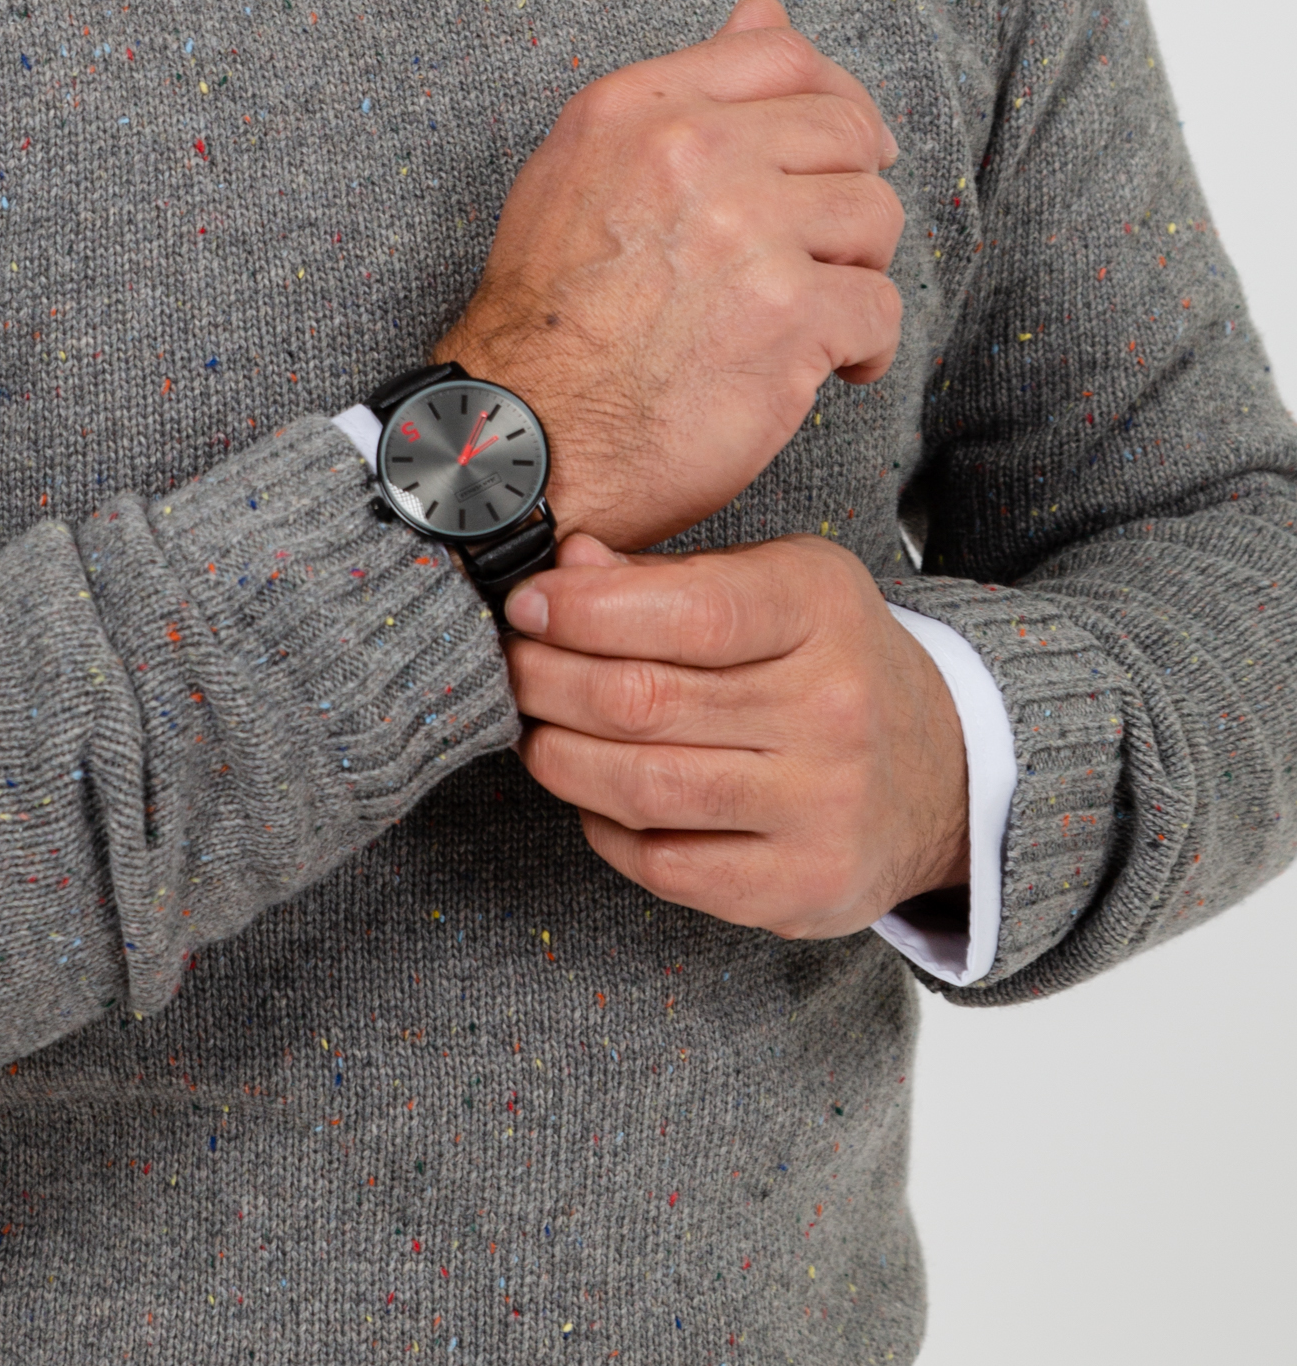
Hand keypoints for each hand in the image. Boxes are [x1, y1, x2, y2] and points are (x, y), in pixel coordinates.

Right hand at [443, 0, 904, 550]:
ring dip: (855, 270)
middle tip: (820, 248)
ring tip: (810, 310)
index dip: (832, 97)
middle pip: (848, 130)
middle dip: (849, 192)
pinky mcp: (788, 316)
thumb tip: (764, 6)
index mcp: (639, 106)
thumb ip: (682, 87)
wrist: (524, 436)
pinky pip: (880, 308)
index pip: (783, 53)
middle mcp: (693, 151)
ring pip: (875, 216)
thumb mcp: (587, 166)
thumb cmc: (550, 314)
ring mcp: (746, 230)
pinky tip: (824, 367)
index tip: (838, 149)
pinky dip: (863, 347)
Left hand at [504, 533, 969, 935]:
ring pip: (645, 788)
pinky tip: (590, 795)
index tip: (525, 605)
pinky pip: (667, 865)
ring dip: (560, 756)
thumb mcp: (773, 583)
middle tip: (510, 667)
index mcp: (820, 610)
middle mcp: (832, 710)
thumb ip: (666, 578)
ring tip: (533, 729)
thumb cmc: (827, 659)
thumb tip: (565, 564)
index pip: (688, 610)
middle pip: (646, 701)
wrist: (942, 770)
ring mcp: (822, 808)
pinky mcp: (803, 887)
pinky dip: (604, 828)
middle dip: (549, 681)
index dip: (584, 610)